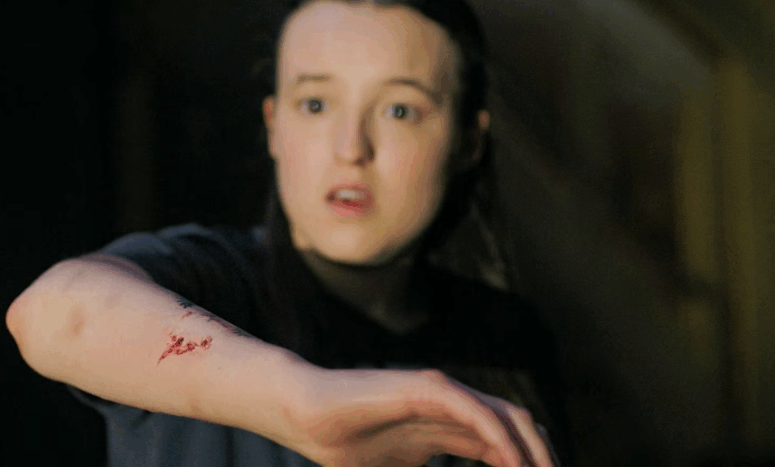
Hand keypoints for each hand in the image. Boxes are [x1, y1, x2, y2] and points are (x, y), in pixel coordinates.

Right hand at [284, 368, 555, 466]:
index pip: (503, 446)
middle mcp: (453, 407)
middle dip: (542, 458)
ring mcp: (442, 393)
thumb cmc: (344, 446)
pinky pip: (476, 412)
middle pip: (517, 428)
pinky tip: (514, 463)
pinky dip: (501, 437)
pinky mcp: (426, 387)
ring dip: (532, 450)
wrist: (305, 415)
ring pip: (507, 416)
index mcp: (448, 429)